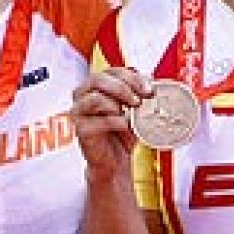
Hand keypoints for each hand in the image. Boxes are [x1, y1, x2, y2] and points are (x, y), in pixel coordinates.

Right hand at [71, 67, 150, 182]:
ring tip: (131, 113)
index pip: (111, 71)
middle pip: (99, 79)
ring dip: (117, 103)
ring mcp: (79, 112)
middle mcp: (83, 95)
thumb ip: (141, 95)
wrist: (115, 161)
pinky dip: (115, 121)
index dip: (131, 77)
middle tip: (139, 100)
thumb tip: (155, 83)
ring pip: (95, 98)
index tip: (148, 89)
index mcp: (96, 86)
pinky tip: (125, 125)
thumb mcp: (135, 111)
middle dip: (123, 87)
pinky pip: (97, 120)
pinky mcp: (80, 129)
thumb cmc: (122, 134)